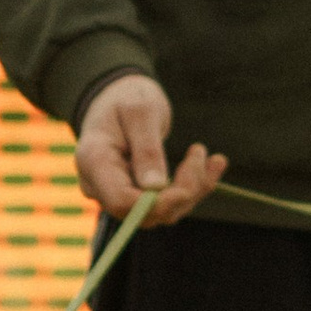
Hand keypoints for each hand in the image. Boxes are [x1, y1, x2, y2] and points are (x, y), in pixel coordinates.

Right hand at [75, 73, 227, 226]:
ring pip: (163, 211)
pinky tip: (215, 163)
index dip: (156, 203)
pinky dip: (195, 186)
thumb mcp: (139, 112)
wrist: (120, 99)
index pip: (121, 202)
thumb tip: (156, 188)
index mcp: (95, 162)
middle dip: (182, 191)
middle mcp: (102, 185)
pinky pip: (169, 202)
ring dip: (194, 189)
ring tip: (215, 158)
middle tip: (200, 152)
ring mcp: (120, 194)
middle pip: (145, 212)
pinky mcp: (139, 196)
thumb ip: (147, 149)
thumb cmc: (127, 98)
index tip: (186, 187)